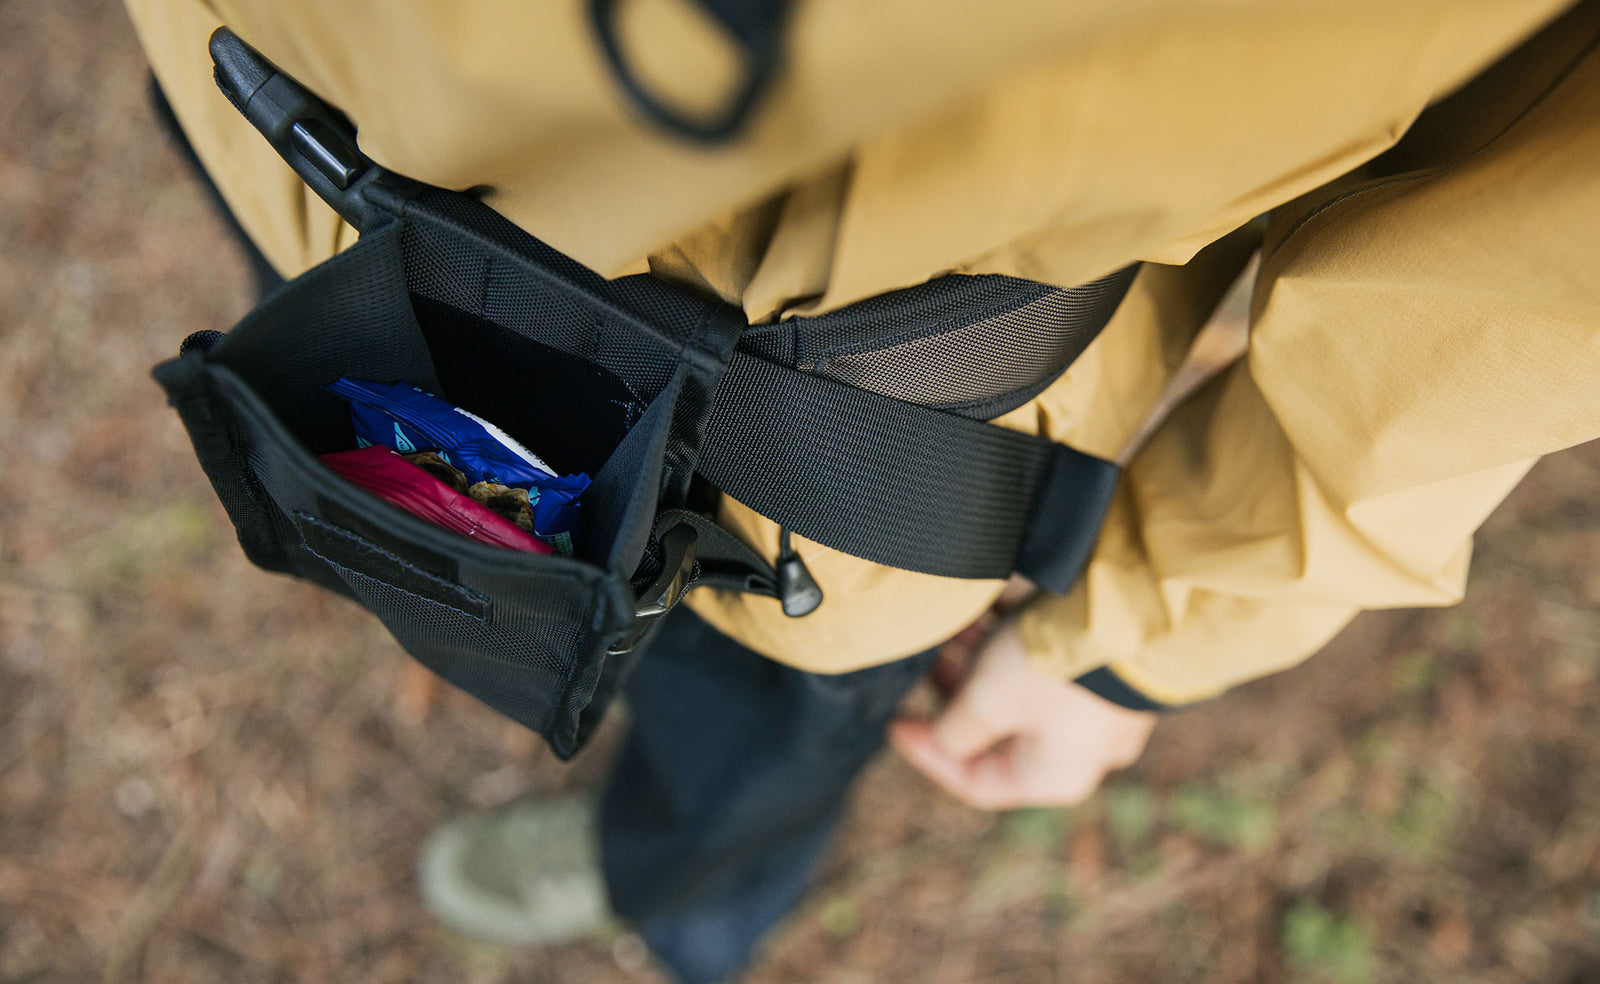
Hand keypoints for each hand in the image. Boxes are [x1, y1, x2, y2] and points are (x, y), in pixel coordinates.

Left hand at [888, 621, 1156, 810]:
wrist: (1132, 611)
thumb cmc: (1055, 669)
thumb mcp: (987, 701)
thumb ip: (954, 729)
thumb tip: (940, 736)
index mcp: (1053, 778)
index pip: (977, 783)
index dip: (927, 753)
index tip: (894, 718)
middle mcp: (1080, 750)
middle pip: (997, 732)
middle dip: (955, 694)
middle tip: (925, 660)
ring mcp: (1100, 709)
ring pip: (1021, 691)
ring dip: (980, 661)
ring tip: (951, 625)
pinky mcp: (1108, 666)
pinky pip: (1048, 661)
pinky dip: (1013, 641)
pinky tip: (987, 608)